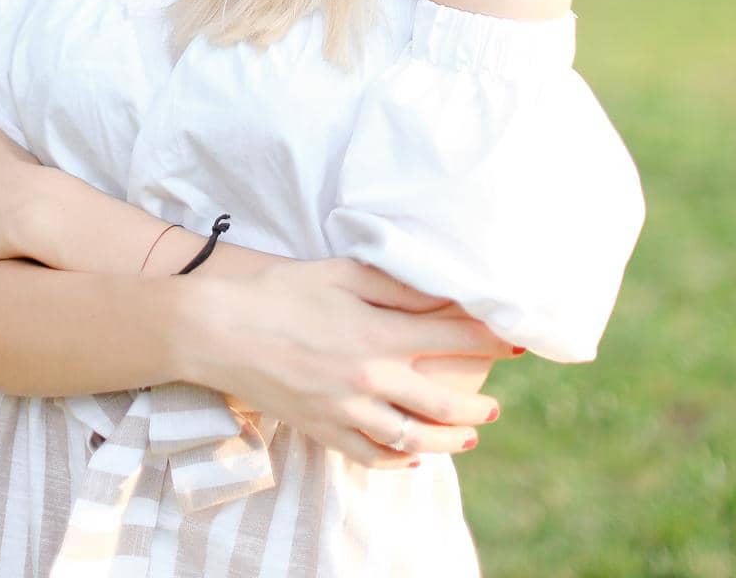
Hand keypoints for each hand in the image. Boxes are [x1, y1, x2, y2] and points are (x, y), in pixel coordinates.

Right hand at [184, 257, 516, 469]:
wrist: (219, 329)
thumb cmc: (281, 291)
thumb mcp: (341, 273)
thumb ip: (395, 286)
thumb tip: (442, 292)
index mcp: (378, 333)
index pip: (452, 337)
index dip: (490, 338)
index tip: (516, 340)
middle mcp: (369, 378)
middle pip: (443, 401)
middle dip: (477, 404)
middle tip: (495, 403)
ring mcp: (346, 411)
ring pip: (413, 439)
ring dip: (448, 441)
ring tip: (468, 435)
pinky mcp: (322, 430)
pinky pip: (370, 456)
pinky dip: (398, 462)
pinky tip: (413, 458)